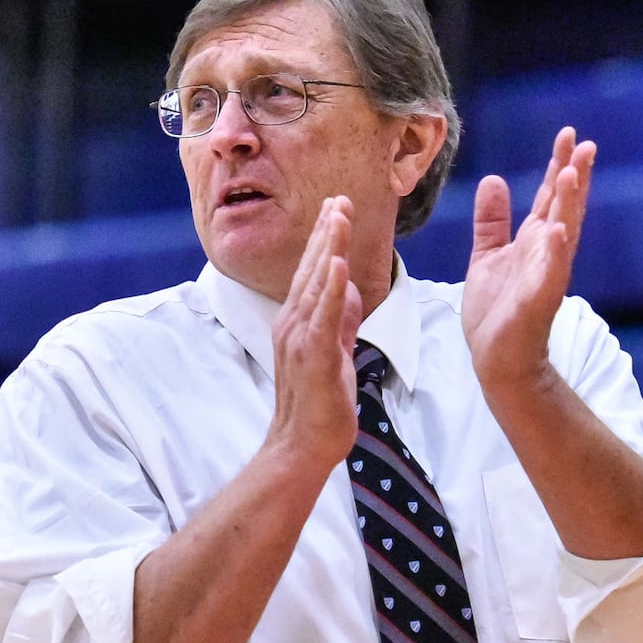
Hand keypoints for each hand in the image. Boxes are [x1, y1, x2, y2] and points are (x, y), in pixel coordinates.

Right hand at [268, 196, 362, 469]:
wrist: (302, 444)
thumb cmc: (318, 404)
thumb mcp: (336, 351)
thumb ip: (341, 319)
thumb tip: (348, 288)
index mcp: (299, 322)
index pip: (313, 272)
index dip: (325, 239)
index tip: (336, 208)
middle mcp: (293, 323)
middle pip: (312, 268)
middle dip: (327, 231)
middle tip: (339, 198)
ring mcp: (300, 338)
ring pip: (316, 283)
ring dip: (328, 247)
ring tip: (338, 215)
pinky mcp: (313, 355)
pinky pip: (324, 316)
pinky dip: (330, 288)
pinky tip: (337, 263)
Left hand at [462, 126, 594, 387]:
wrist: (496, 359)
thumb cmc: (495, 311)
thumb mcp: (487, 256)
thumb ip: (492, 221)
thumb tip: (494, 180)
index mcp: (534, 242)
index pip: (551, 197)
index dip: (559, 165)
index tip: (569, 134)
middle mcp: (546, 254)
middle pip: (564, 208)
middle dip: (573, 176)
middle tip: (584, 143)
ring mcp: (544, 276)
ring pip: (561, 235)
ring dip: (568, 205)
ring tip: (571, 175)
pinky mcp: (536, 301)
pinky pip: (548, 274)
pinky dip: (554, 253)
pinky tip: (558, 231)